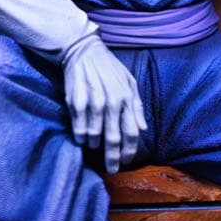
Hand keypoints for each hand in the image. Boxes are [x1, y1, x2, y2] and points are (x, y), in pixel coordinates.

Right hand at [62, 35, 147, 172]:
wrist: (84, 51)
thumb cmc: (109, 68)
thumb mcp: (129, 82)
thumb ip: (137, 105)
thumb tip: (144, 129)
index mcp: (127, 98)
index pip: (131, 132)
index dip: (129, 151)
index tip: (126, 162)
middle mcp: (112, 102)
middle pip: (114, 138)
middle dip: (113, 158)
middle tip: (112, 169)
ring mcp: (93, 102)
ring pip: (95, 136)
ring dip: (95, 146)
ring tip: (94, 148)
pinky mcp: (77, 101)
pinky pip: (79, 128)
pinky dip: (81, 136)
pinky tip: (82, 138)